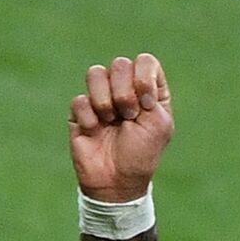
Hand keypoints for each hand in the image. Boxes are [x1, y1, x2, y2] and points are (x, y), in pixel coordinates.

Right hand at [69, 54, 173, 201]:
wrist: (116, 179)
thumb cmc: (142, 153)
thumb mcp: (159, 124)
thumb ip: (152, 92)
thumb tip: (130, 71)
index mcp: (150, 91)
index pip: (145, 61)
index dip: (143, 77)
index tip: (147, 103)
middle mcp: (126, 89)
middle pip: (120, 64)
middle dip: (125, 92)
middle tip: (129, 117)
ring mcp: (102, 97)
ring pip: (95, 73)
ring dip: (105, 101)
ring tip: (111, 122)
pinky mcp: (81, 110)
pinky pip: (80, 99)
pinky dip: (90, 118)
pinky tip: (96, 132)